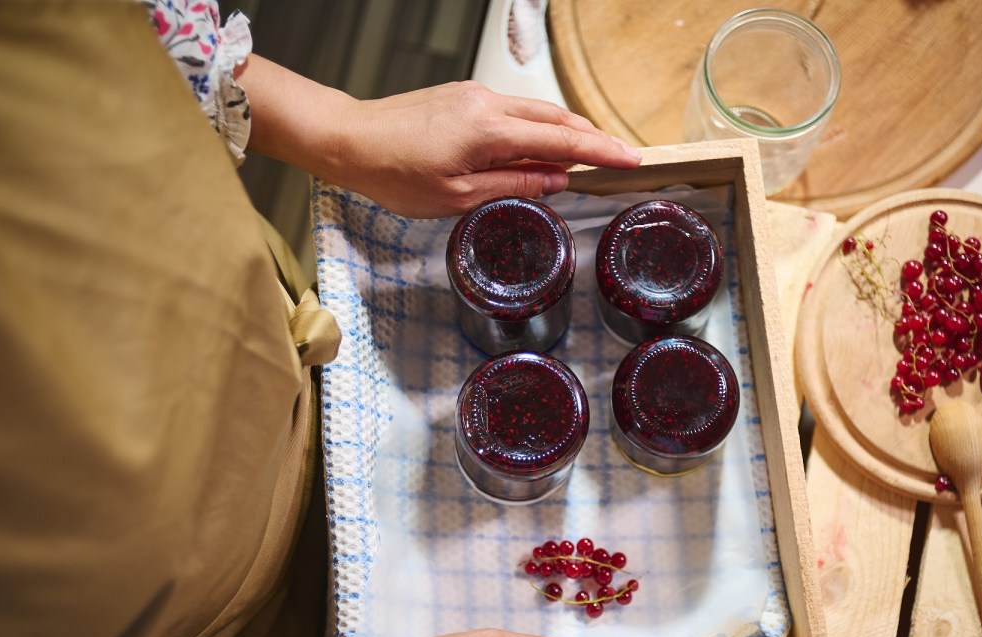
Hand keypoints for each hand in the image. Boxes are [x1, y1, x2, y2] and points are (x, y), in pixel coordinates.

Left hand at [237, 57, 640, 217]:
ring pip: (535, 111)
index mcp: (489, 130)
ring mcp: (475, 95)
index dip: (600, 150)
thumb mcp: (457, 196)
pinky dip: (536, 128)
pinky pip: (513, 111)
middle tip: (620, 157)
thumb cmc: (394, 172)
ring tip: (588, 155)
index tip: (632, 159)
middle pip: (556, 117)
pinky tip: (541, 148)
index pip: (561, 139)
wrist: (349, 140)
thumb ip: (512, 185)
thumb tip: (555, 180)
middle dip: (592, 137)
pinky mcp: (463, 97)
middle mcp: (488, 103)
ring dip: (565, 132)